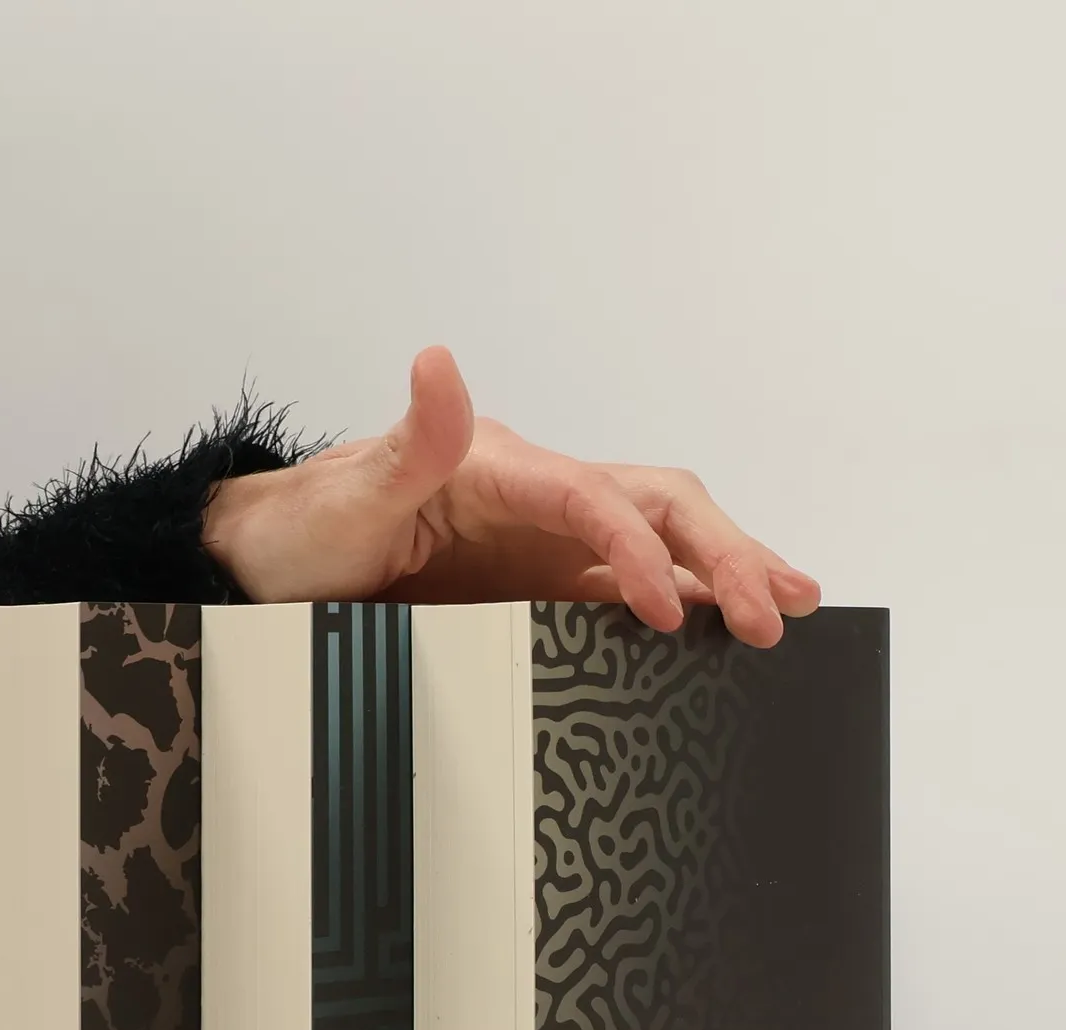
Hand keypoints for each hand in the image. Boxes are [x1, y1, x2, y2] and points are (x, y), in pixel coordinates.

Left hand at [200, 345, 819, 646]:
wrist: (274, 568)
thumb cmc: (306, 529)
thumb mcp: (347, 493)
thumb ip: (408, 441)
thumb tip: (437, 364)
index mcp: (502, 469)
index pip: (595, 502)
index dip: (636, 552)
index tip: (663, 611)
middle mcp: (539, 499)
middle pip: (658, 507)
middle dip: (722, 554)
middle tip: (773, 610)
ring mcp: (547, 546)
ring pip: (663, 543)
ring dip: (726, 571)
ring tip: (791, 606)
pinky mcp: (544, 587)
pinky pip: (631, 590)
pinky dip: (688, 604)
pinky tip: (727, 629)